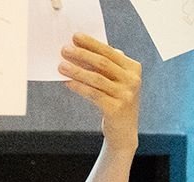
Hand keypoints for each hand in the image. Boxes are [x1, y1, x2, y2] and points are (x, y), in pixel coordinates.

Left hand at [59, 33, 140, 152]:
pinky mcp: (116, 108)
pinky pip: (93, 94)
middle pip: (102, 63)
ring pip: (96, 78)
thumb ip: (106, 66)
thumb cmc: (115, 102)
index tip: (75, 37)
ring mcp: (126, 94)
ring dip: (76, 70)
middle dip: (81, 54)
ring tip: (60, 66)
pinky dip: (79, 87)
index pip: (109, 52)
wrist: (123, 132)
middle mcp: (132, 79)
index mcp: (133, 68)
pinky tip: (67, 82)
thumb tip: (81, 51)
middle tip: (64, 49)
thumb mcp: (115, 82)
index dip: (91, 44)